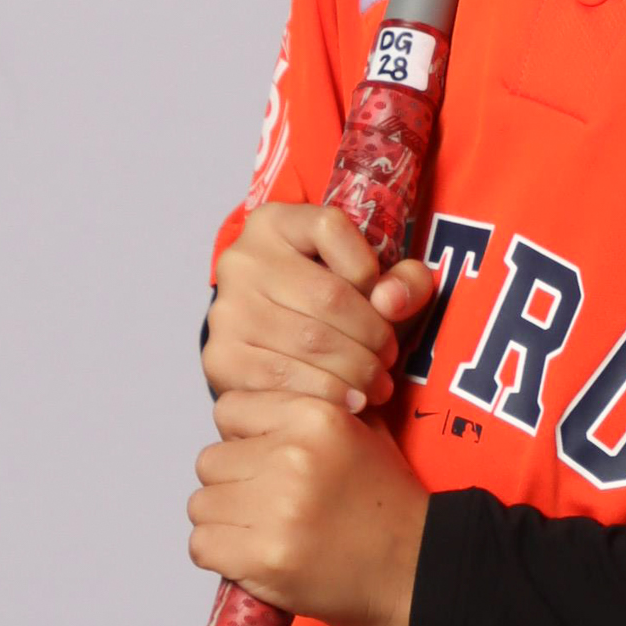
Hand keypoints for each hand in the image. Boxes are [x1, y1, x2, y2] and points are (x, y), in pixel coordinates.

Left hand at [187, 390, 429, 625]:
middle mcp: (292, 456)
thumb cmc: (391, 509)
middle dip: (233, 485)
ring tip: (263, 533)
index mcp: (317, 416)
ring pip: (201, 505)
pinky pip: (202, 545)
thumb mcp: (364, 432)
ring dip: (224, 522)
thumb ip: (310, 410)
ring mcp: (276, 509)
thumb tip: (256, 411)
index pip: (229, 411)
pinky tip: (255, 558)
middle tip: (267, 506)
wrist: (419, 572)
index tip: (263, 461)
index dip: (243, 439)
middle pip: (210, 461)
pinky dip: (222, 556)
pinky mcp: (264, 558)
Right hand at [204, 203, 436, 410]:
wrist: (275, 349)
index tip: (384, 303)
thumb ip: (403, 281)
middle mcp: (241, 260)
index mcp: (274, 223)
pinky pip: (283, 379)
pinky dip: (326, 395)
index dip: (369, 268)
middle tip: (389, 361)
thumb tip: (391, 301)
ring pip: (310, 341)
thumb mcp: (373, 282)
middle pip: (328, 295)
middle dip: (373, 336)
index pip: (330, 227)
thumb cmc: (331, 308)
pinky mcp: (222, 358)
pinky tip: (349, 402)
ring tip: (376, 386)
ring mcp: (226, 310)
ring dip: (356, 371)